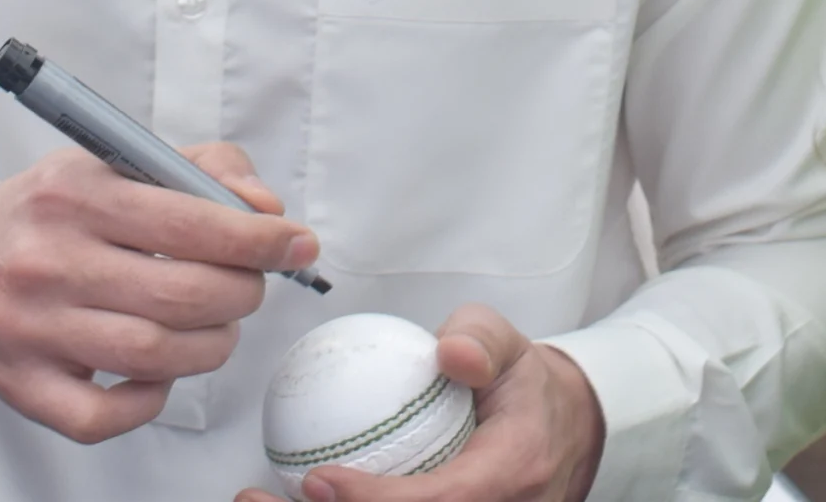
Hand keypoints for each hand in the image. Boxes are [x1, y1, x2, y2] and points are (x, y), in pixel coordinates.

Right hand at [0, 142, 316, 443]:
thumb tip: (265, 211)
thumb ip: (203, 171)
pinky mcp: (20, 382)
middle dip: (241, 294)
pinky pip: (102, 415)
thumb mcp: (118, 165)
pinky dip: (149, 399)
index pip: (189, 222)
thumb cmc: (53, 213)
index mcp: (77, 194)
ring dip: (210, 346)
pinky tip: (158, 372)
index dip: (258, 240)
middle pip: (181, 295)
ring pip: (154, 355)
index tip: (296, 244)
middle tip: (249, 287)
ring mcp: (29, 326)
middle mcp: (47, 259)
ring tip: (214, 326)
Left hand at [238, 305, 603, 501]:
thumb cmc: (526, 390)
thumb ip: (481, 340)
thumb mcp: (514, 347)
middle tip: (258, 498)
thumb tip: (448, 352)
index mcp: (510, 475)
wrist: (567, 435)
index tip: (318, 480)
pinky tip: (293, 501)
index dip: (377, 501)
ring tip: (257, 501)